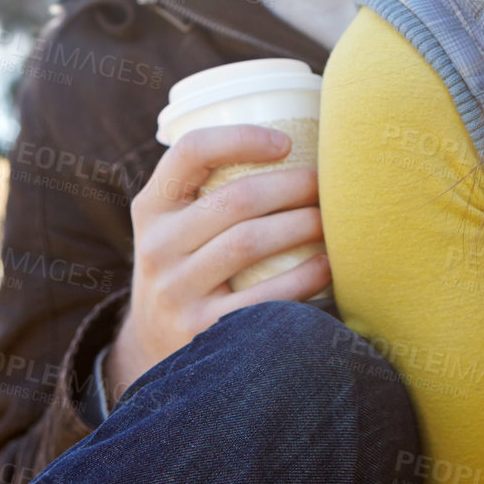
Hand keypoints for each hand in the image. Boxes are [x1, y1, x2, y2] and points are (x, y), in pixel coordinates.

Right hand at [105, 125, 330, 395]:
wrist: (155, 346)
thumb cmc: (188, 264)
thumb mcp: (176, 223)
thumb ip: (211, 187)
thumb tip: (299, 137)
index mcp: (152, 206)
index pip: (191, 151)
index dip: (242, 138)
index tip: (287, 143)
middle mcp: (156, 246)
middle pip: (235, 200)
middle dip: (293, 186)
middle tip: (328, 185)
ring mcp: (175, 291)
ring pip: (249, 242)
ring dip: (302, 225)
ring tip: (332, 219)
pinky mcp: (199, 330)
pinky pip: (261, 297)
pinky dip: (303, 277)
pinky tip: (327, 265)